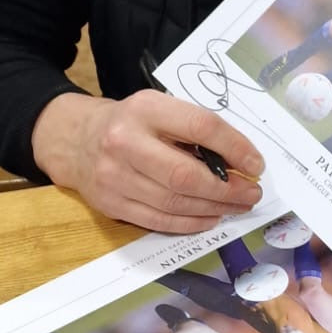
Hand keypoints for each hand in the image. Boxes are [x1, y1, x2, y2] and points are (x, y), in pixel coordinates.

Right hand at [31, 90, 263, 232]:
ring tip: (236, 206)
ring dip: (213, 208)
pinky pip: (158, 220)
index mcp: (145, 109)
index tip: (256, 165)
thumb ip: (194, 130)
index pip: (200, 126)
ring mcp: (114, 176)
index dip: (234, 148)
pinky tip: (210, 218)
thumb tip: (240, 162)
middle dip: (227, 189)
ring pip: (174, 202)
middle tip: (252, 193)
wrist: (76, 140)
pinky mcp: (110, 204)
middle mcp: (124, 142)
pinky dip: (190, 223)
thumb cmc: (131, 123)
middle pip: (186, 174)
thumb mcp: (160, 109)